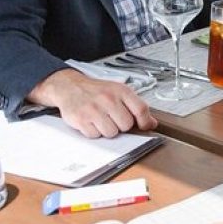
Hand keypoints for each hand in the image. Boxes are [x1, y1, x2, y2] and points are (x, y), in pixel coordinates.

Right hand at [28, 68, 157, 137]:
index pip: (140, 109)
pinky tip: (91, 122)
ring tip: (102, 119)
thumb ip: (136, 106)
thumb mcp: (119, 92)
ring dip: (107, 130)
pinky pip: (95, 136)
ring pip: (111, 133)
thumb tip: (151, 123)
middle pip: (126, 125)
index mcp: (120, 90)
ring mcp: (93, 109)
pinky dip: (94, 132)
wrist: (70, 87)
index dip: (145, 121)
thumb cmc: (97, 91)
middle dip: (121, 125)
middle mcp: (107, 99)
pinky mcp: (81, 120)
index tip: (145, 126)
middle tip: (114, 118)